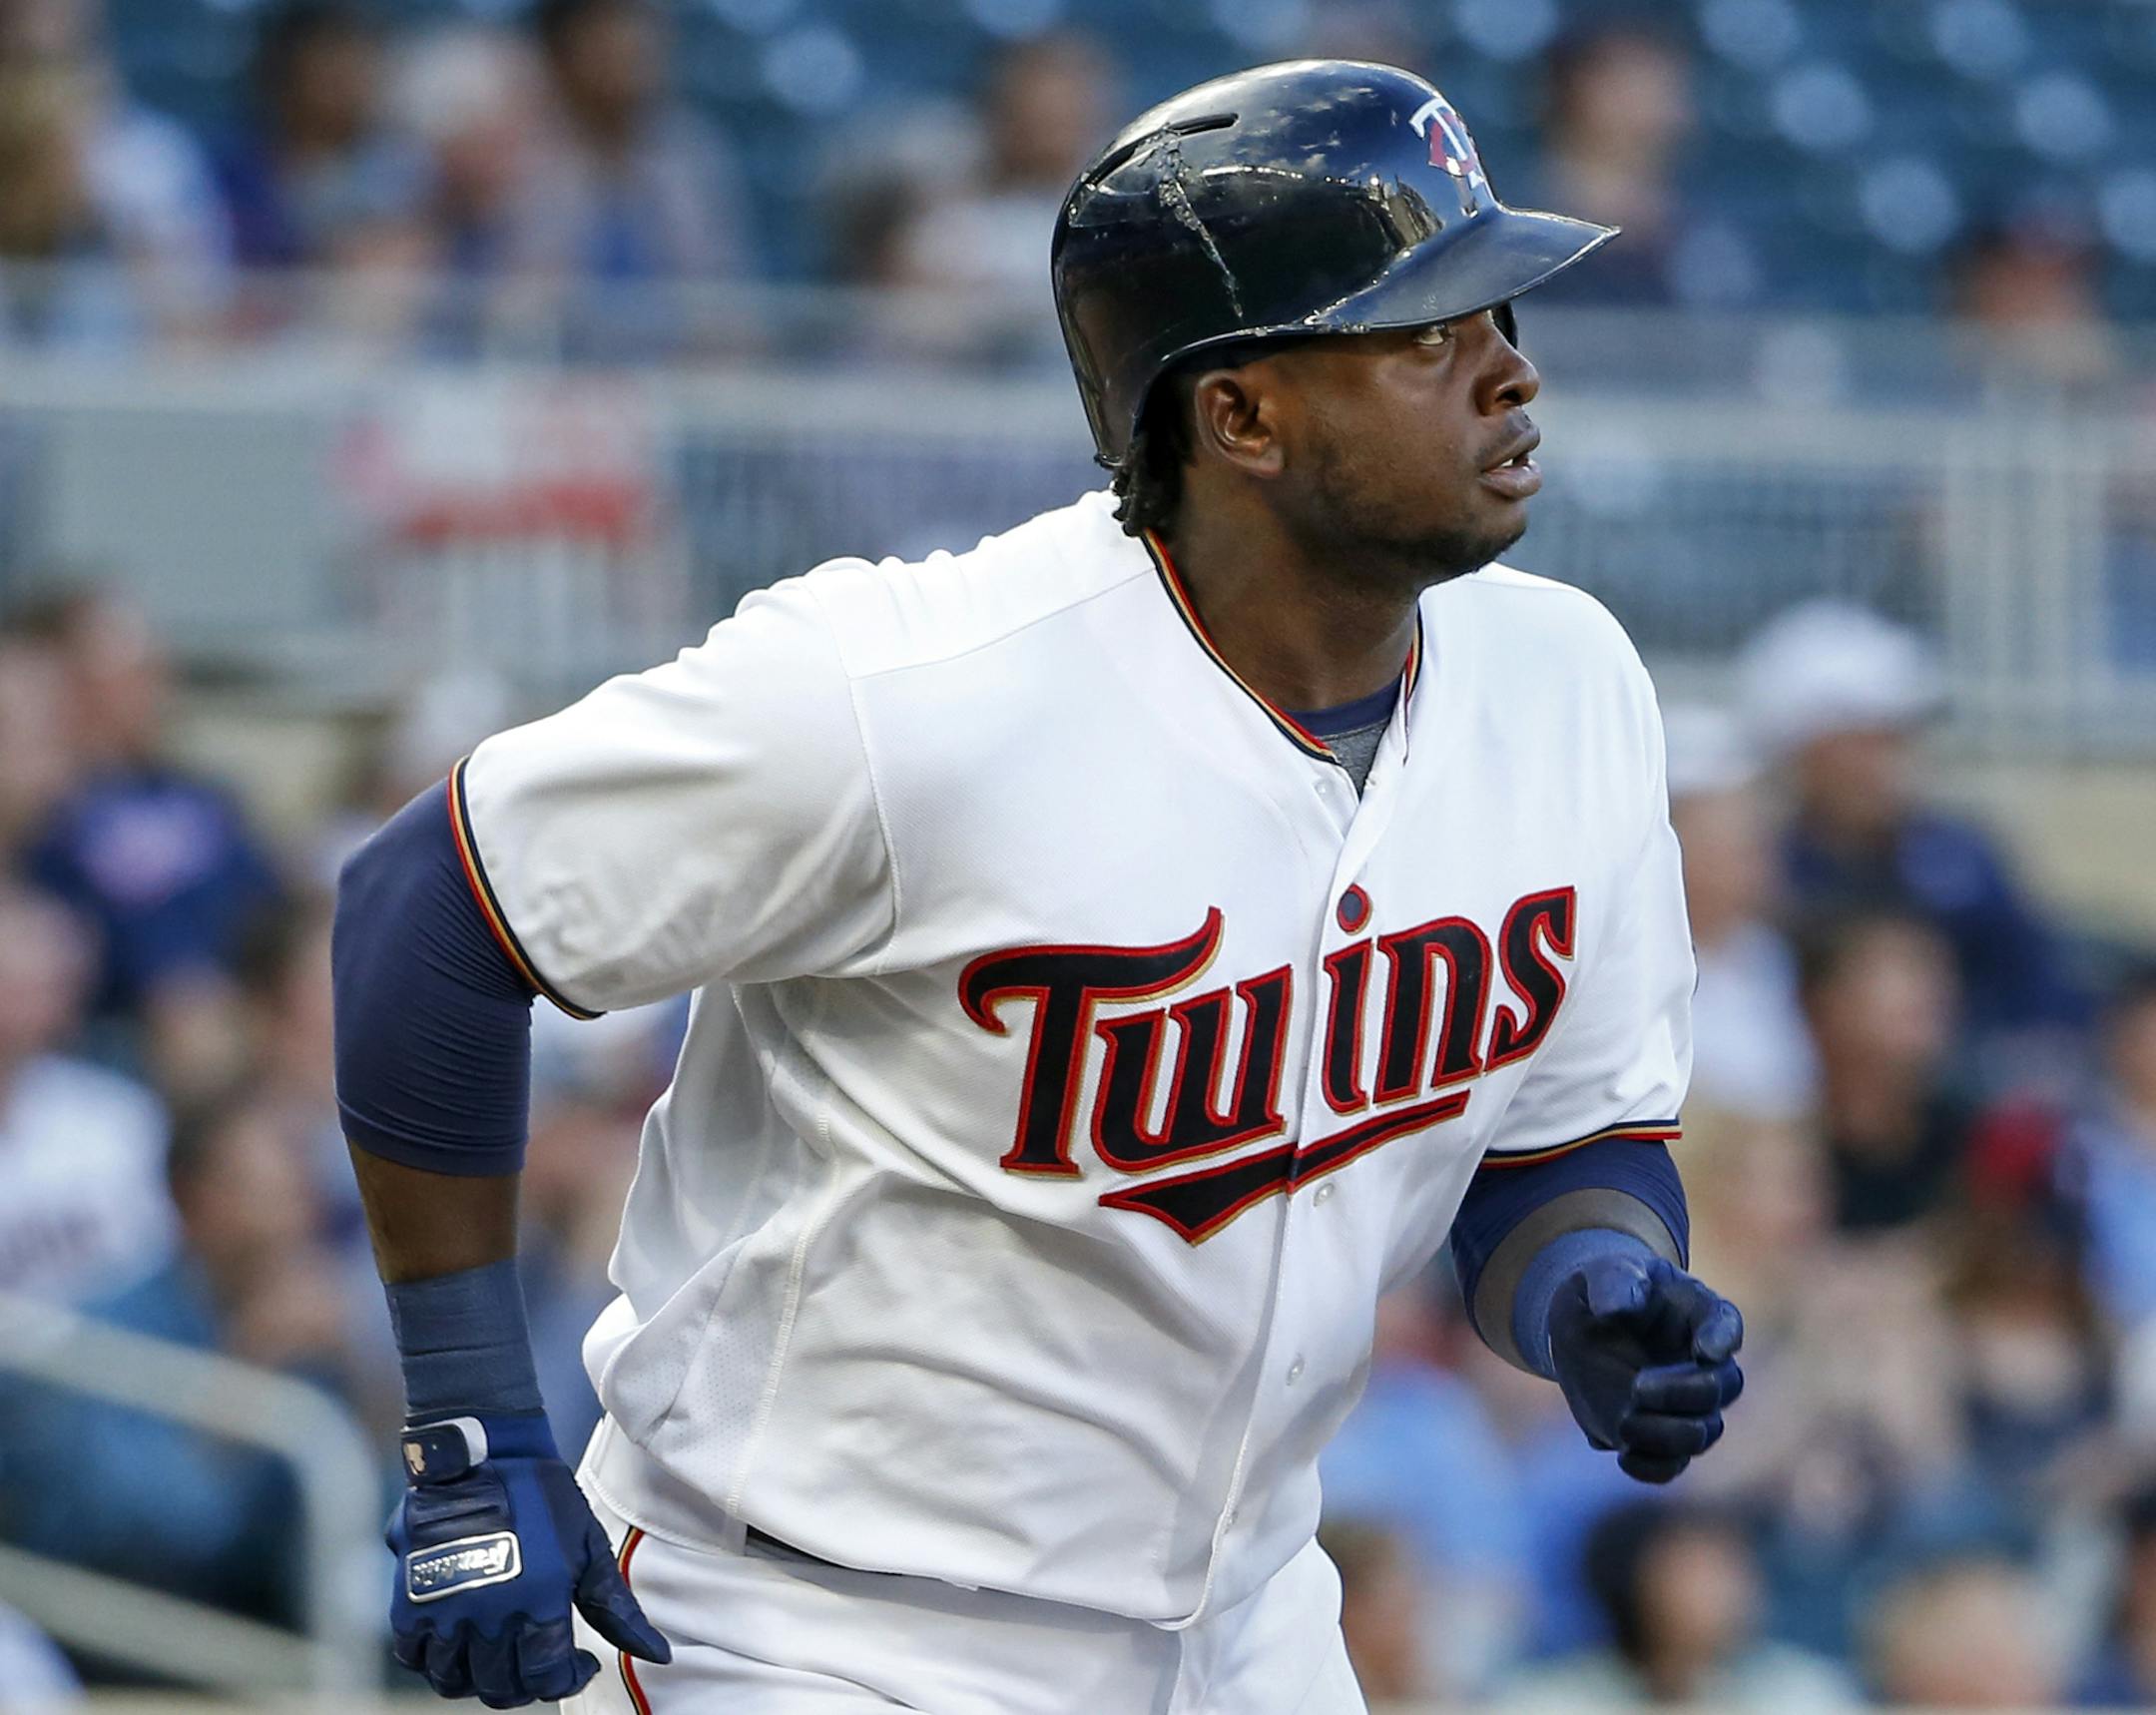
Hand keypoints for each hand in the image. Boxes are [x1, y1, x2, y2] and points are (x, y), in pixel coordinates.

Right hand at [388, 1413, 669, 1704]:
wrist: (482, 1452)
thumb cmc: (541, 1496)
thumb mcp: (589, 1547)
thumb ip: (617, 1609)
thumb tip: (657, 1652)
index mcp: (540, 1602)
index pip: (548, 1678)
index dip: (565, 1681)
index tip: (574, 1665)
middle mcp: (491, 1615)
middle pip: (501, 1687)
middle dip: (524, 1685)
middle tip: (535, 1665)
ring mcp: (446, 1611)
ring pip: (454, 1681)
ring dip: (477, 1679)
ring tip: (495, 1658)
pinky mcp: (409, 1600)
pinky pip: (413, 1657)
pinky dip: (433, 1661)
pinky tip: (457, 1644)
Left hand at [1547, 1253, 1743, 1483]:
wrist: (1585, 1322)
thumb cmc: (1605, 1288)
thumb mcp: (1603, 1272)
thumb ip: (1617, 1280)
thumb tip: (1624, 1305)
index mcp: (1698, 1311)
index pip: (1725, 1323)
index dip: (1723, 1339)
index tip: (1705, 1348)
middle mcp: (1703, 1362)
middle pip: (1723, 1387)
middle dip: (1685, 1393)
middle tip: (1637, 1387)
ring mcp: (1684, 1403)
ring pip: (1702, 1433)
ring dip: (1668, 1435)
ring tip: (1625, 1422)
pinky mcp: (1657, 1433)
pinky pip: (1671, 1465)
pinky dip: (1653, 1468)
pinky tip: (1624, 1457)